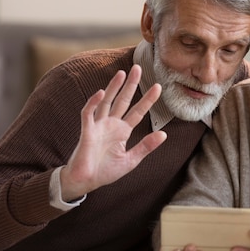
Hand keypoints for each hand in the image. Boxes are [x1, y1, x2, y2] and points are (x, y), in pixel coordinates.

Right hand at [60, 65, 166, 200]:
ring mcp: (98, 126)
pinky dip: (93, 103)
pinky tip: (100, 93)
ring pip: (106, 102)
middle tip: (138, 68)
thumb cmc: (105, 172)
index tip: (158, 87)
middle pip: (123, 100)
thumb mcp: (131, 160)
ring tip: (121, 73)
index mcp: (122, 131)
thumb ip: (146, 147)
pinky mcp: (87, 131)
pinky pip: (89, 114)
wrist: (85, 182)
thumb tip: (164, 134)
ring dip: (113, 88)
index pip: (137, 111)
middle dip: (130, 85)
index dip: (147, 99)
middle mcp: (111, 125)